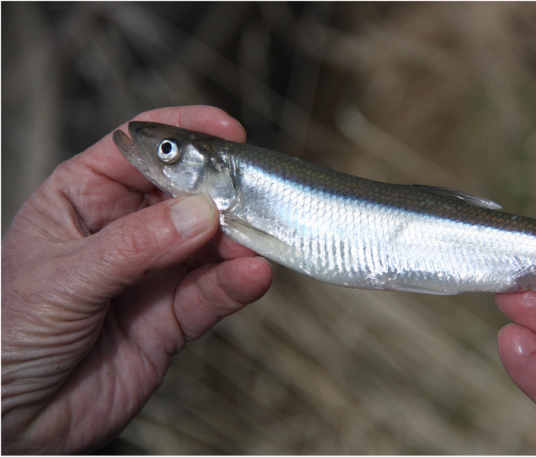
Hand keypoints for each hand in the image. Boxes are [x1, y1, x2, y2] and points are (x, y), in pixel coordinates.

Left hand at [1, 106, 272, 452]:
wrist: (11, 426)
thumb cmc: (5, 339)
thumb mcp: (63, 279)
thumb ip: (134, 246)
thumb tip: (197, 214)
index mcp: (81, 200)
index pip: (138, 151)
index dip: (183, 134)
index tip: (226, 131)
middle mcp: (123, 232)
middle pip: (184, 196)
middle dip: (219, 194)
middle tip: (251, 197)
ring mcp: (151, 275)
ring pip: (206, 246)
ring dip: (236, 243)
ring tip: (254, 243)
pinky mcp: (171, 319)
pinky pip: (210, 295)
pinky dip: (235, 285)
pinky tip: (252, 276)